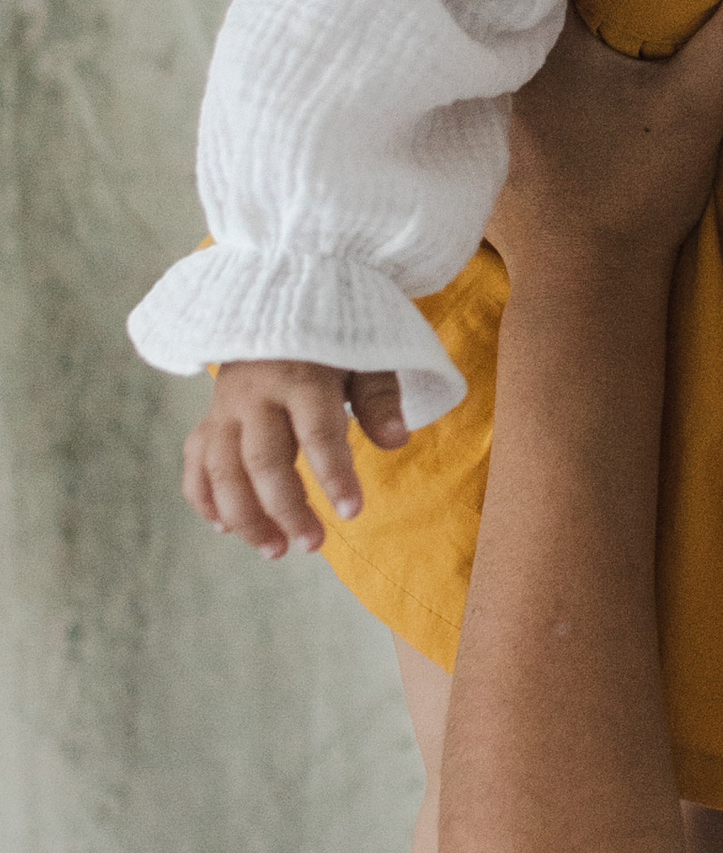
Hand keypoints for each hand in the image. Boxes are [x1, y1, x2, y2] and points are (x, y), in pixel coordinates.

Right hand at [184, 358, 408, 556]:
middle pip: (263, 459)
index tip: (352, 512)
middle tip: (313, 544)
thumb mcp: (365, 354)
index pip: (317, 431)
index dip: (334, 474)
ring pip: (222, 470)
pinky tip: (225, 528)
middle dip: (286, 508)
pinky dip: (205, 499)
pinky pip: (196, 464)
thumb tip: (395, 441)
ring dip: (245, 516)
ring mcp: (225, 408)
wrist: (276, 302)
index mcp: (302, 373)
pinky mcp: (209, 419)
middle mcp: (255, 393)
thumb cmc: (332, 337)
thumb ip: (380, 398)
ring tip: (275, 550)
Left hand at [488, 0, 722, 283]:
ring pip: (517, 37)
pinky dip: (532, 67)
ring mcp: (482, 108)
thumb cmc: (632, 193)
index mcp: (541, 43)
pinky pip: (505, 80)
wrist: (585, 287)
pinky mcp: (481, 142)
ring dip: (546, 19)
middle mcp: (498, 66)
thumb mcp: (695, 108)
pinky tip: (562, 68)